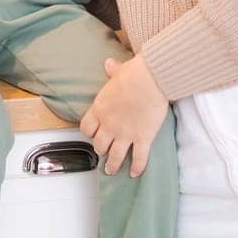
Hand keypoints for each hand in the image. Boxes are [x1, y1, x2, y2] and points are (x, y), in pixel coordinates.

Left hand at [79, 55, 169, 176]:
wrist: (150, 81)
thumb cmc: (134, 74)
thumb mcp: (118, 71)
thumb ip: (112, 70)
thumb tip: (109, 64)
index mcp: (100, 109)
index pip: (87, 128)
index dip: (89, 133)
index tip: (93, 135)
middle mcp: (109, 125)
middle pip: (99, 145)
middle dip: (101, 150)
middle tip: (103, 153)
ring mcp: (125, 134)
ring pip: (115, 156)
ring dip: (112, 165)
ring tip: (112, 171)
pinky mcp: (142, 139)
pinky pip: (138, 158)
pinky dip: (136, 167)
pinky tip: (135, 173)